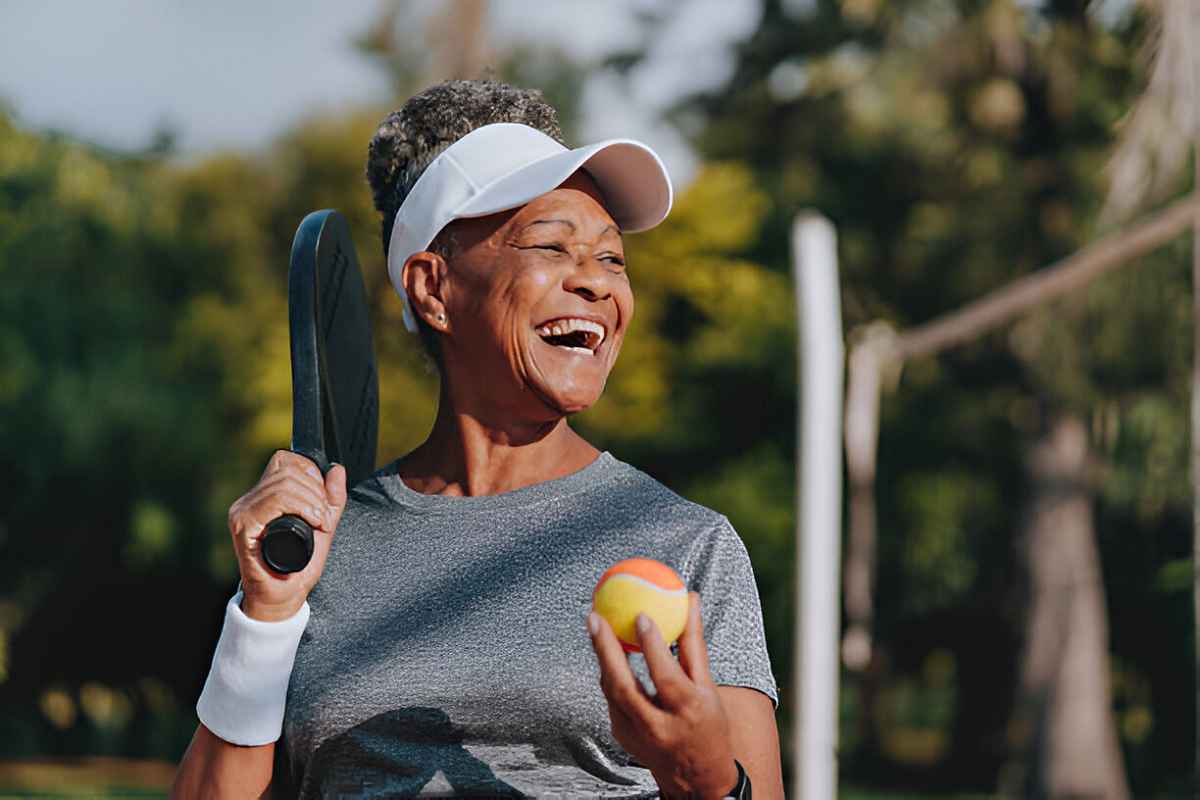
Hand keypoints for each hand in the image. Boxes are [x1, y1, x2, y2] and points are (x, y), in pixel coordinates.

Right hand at [226, 450, 347, 620]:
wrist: (283, 597)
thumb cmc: (299, 564)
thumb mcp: (324, 525)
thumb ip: (332, 499)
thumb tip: (337, 469)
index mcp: (263, 496)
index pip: (285, 460)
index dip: (310, 472)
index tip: (322, 500)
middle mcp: (248, 501)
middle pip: (288, 470)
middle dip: (316, 491)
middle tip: (324, 517)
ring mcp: (242, 512)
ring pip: (283, 484)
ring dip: (312, 502)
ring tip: (320, 522)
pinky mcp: (242, 525)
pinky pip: (274, 500)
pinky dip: (301, 508)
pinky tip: (313, 524)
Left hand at [587, 592, 738, 799]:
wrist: (697, 780)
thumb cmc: (708, 724)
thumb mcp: (708, 687)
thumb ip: (694, 645)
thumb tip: (690, 600)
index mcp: (688, 712)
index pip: (666, 676)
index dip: (652, 646)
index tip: (640, 615)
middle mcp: (660, 727)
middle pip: (625, 687)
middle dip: (605, 650)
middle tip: (596, 617)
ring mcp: (637, 736)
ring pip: (612, 692)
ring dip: (601, 658)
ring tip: (596, 624)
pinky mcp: (622, 737)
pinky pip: (612, 698)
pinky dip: (608, 672)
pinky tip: (605, 649)